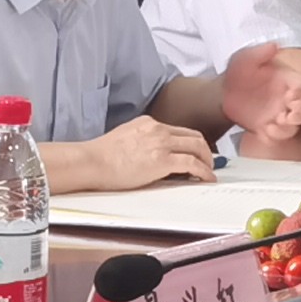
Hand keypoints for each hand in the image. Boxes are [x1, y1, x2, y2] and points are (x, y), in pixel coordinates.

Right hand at [82, 114, 219, 190]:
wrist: (92, 161)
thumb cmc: (101, 156)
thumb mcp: (126, 139)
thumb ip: (143, 142)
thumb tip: (154, 157)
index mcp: (148, 123)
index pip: (179, 131)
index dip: (192, 143)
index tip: (196, 153)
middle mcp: (158, 129)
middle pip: (194, 136)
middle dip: (205, 150)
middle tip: (208, 163)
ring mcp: (161, 143)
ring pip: (198, 147)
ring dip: (207, 161)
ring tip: (208, 173)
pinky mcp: (162, 160)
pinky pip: (193, 164)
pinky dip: (204, 171)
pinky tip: (206, 178)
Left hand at [218, 42, 300, 142]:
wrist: (224, 92)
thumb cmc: (240, 72)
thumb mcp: (245, 58)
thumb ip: (258, 53)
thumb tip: (273, 46)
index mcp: (287, 80)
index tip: (291, 94)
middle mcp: (287, 100)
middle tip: (290, 115)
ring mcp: (278, 116)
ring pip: (293, 127)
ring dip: (287, 129)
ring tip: (273, 126)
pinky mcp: (267, 129)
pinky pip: (275, 138)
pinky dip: (272, 138)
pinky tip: (264, 132)